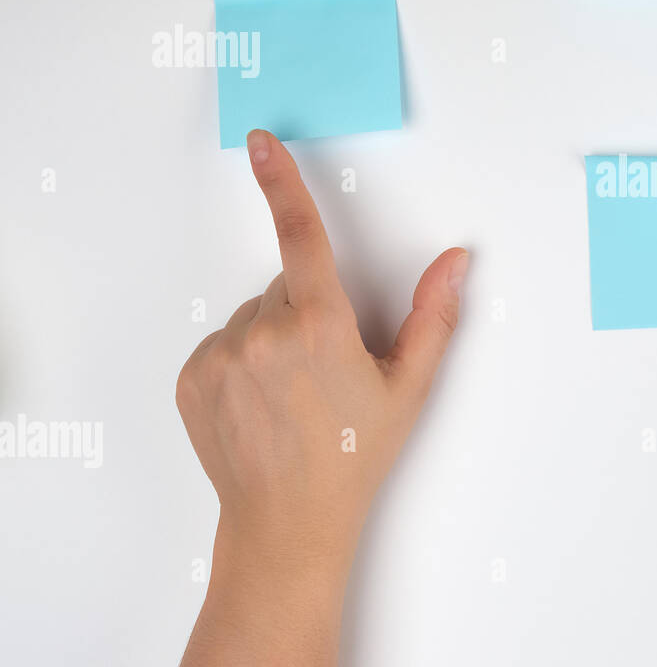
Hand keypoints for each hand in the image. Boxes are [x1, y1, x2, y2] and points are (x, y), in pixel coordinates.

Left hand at [162, 129, 465, 666]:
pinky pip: (223, 343)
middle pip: (288, 285)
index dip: (284, 183)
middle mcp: (263, 333)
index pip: (302, 237)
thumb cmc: (355, 457)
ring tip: (295, 394)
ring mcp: (221, 356)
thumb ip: (434, 314)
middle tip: (328, 370)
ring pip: (254, 315)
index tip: (263, 144)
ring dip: (274, 337)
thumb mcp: (409, 387)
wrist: (287, 522)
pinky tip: (263, 402)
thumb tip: (454, 259)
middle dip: (310, 311)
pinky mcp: (193, 377)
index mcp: (320, 327)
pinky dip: (242, 361)